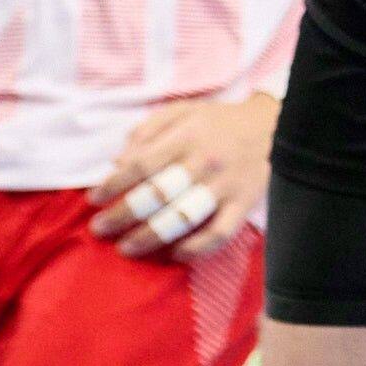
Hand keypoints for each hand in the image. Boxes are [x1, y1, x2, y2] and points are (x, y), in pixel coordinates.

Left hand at [89, 94, 276, 261]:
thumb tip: (117, 161)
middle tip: (99, 229)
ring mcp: (225, 185)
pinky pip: (219, 233)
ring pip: (183, 217)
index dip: (113, 184)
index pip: (141, 164)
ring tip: (126, 248)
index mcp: (187, 135)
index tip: (93, 199)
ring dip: (150, 237)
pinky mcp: (244, 204)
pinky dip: (196, 248)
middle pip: (156, 195)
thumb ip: (148, 130)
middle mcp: (204, 161)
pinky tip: (175, 254)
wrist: (273, 125)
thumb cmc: (218, 121)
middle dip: (122, 215)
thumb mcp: (182, 111)